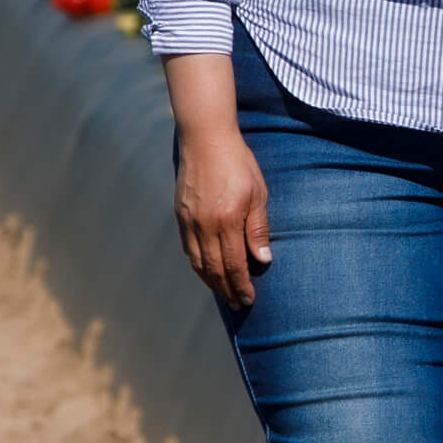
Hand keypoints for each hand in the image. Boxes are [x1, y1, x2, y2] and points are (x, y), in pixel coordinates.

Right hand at [174, 125, 271, 306]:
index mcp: (227, 221)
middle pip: (214, 269)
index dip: (241, 285)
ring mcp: (189, 221)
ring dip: (211, 281)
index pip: (234, 265)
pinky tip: (206, 269)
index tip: (248, 299)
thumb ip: (258, 228)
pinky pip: (188, 248)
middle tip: (237, 303)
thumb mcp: (257, 193)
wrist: (205, 139)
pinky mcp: (180, 215)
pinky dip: (198, 264)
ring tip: (223, 292)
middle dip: (226, 290)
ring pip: (198, 262)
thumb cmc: (238, 163)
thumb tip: (262, 259)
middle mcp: (205, 226)